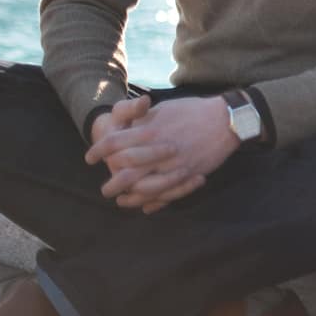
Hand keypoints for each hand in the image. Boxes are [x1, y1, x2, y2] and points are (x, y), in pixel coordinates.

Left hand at [85, 96, 235, 212]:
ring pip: (144, 188)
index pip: (114, 142)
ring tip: (121, 201)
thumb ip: (142, 121)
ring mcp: (174, 165)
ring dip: (130, 198)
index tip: (90, 158)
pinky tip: (145, 205)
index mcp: (150, 130)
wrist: (226, 119)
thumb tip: (125, 131)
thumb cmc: (194, 110)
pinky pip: (166, 194)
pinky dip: (153, 202)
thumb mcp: (164, 109)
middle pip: (125, 171)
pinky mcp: (187, 175)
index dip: (98, 151)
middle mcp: (158, 150)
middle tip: (105, 189)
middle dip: (112, 183)